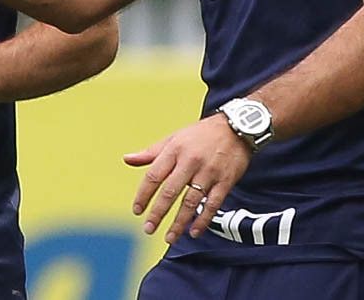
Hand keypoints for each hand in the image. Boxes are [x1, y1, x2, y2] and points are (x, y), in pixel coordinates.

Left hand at [123, 113, 251, 243]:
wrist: (237, 127)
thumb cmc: (200, 135)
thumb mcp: (174, 138)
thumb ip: (151, 153)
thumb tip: (126, 159)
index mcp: (174, 150)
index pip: (154, 175)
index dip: (144, 195)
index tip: (137, 210)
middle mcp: (190, 161)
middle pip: (170, 191)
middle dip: (158, 213)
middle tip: (148, 229)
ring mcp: (209, 172)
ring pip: (191, 201)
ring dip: (179, 222)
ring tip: (169, 237)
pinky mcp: (225, 181)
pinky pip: (212, 204)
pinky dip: (203, 219)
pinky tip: (194, 232)